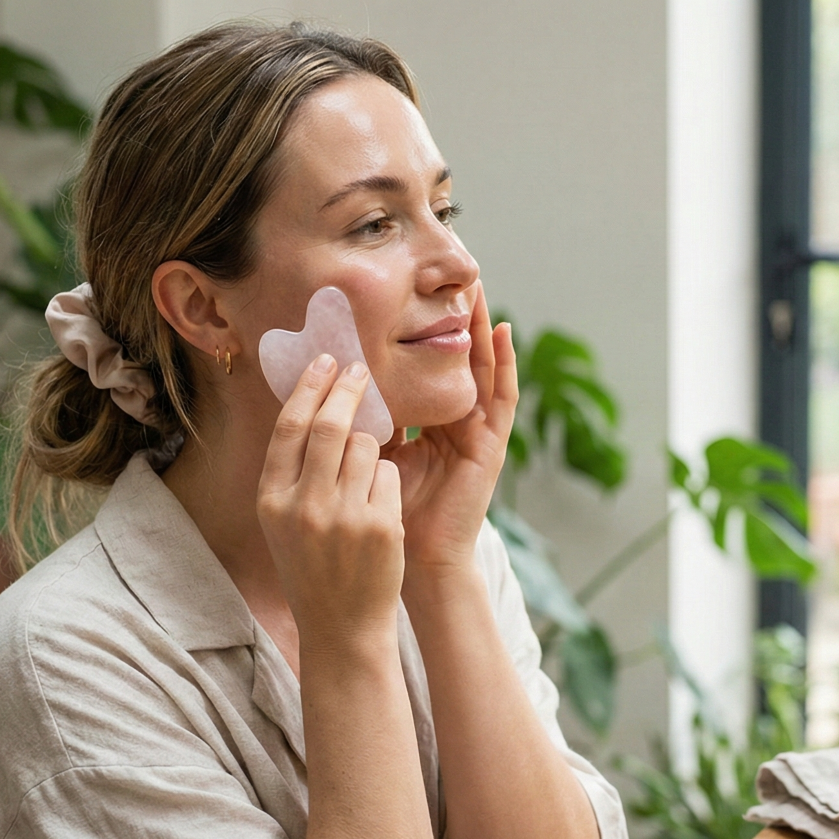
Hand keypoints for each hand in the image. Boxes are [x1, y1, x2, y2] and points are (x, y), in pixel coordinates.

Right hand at [257, 355, 405, 645]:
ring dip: (374, 446)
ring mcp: (343, 517)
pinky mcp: (380, 526)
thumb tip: (311, 402)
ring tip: (368, 472)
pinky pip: (391, 475)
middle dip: (348, 390)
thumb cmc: (314, 567)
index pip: (289, 427)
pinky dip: (390, 480)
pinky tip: (381, 507)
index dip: (308, 388)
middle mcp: (303, 506)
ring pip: (368, 447)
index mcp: (272, 500)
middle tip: (361, 370)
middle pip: (329, 426)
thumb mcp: (285, 522)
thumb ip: (292, 471)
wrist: (342, 627)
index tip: (326, 361)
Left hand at [385, 282, 517, 575]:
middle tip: (451, 277)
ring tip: (480, 289)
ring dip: (483, 330)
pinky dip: (505, 363)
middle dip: (456, 322)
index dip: (422, 336)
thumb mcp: (370, 454)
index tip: (410, 296)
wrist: (413, 561)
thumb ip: (364, 419)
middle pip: (458, 363)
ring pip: (483, 370)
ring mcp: (477, 435)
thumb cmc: (386, 514)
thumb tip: (332, 379)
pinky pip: (502, 397)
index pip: (427, 371)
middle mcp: (456, 426)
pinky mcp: (492, 446)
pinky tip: (504, 332)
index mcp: (428, 428)